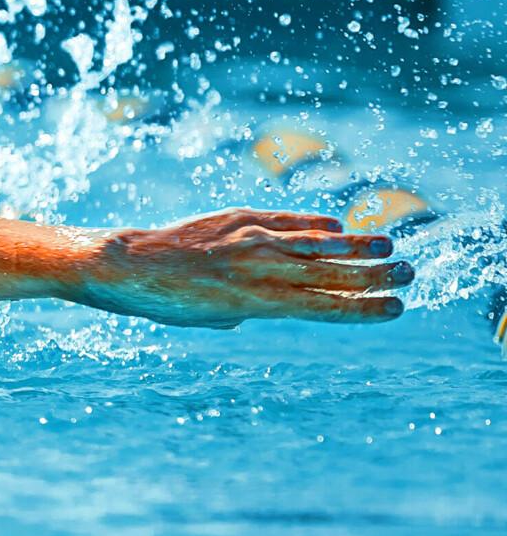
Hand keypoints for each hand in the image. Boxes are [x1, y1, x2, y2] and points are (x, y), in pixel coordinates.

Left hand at [76, 208, 410, 327]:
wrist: (124, 265)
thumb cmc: (164, 302)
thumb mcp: (210, 318)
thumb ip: (250, 309)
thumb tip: (279, 300)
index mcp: (255, 302)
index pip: (322, 306)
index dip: (362, 308)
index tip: (396, 308)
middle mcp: (258, 269)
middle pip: (329, 274)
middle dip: (373, 275)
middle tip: (411, 274)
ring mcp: (249, 239)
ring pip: (314, 243)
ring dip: (355, 246)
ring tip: (391, 247)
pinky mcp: (237, 218)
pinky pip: (284, 221)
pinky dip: (311, 224)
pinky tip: (335, 227)